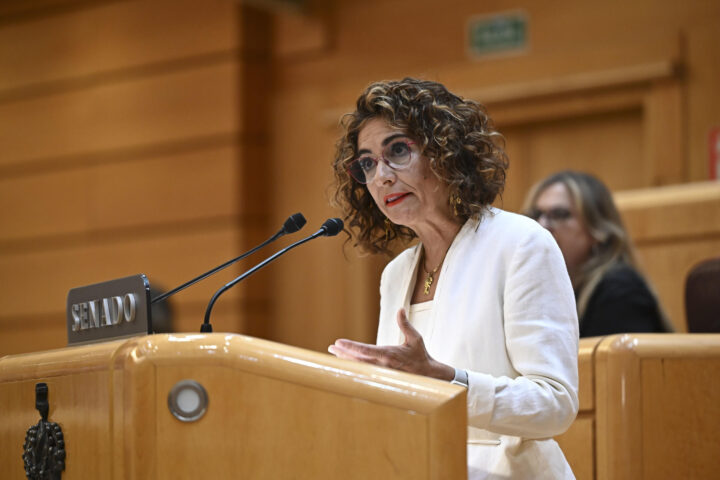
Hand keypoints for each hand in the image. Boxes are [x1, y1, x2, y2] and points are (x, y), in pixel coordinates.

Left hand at [328, 309, 453, 380]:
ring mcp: (380, 372)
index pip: (365, 350)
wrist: (427, 375)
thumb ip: (405, 324)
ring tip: (334, 353)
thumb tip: (400, 309)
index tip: (339, 342)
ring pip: (358, 366)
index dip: (350, 347)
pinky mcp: (381, 375)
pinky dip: (353, 365)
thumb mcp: (415, 338)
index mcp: (389, 355)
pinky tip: (346, 362)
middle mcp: (382, 365)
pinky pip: (363, 370)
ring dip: (345, 359)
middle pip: (357, 360)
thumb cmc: (420, 355)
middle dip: (343, 353)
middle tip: (330, 347)